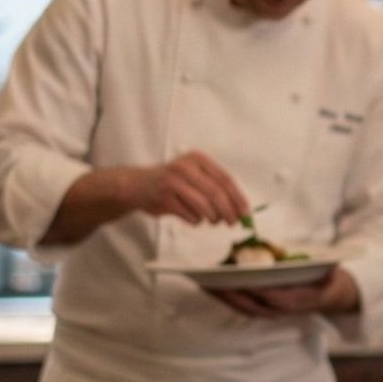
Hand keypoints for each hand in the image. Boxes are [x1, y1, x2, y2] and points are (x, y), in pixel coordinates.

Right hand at [124, 151, 248, 225]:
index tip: (245, 212)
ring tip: (212, 220)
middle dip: (228, 211)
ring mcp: (173, 181)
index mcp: (198, 159)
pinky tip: (192, 217)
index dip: (237, 197)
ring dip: (212, 218)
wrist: (137, 185)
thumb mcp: (193, 176)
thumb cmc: (172, 183)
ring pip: (204, 206)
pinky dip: (196, 220)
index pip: (225, 179)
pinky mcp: (165, 197)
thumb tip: (240, 209)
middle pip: (216, 193)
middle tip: (233, 222)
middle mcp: (186, 167)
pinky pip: (190, 215)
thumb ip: (215, 188)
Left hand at [209, 267, 359, 318]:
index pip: (271, 298)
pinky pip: (240, 304)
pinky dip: (225, 297)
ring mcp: (268, 310)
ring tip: (204, 283)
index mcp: (294, 302)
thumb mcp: (332, 274)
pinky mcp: (261, 307)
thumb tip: (331, 266)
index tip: (238, 280)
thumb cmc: (327, 280)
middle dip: (230, 294)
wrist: (328, 296)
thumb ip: (331, 272)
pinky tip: (211, 286)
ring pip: (242, 306)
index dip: (254, 291)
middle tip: (211, 282)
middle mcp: (278, 310)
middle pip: (250, 304)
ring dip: (223, 297)